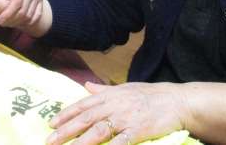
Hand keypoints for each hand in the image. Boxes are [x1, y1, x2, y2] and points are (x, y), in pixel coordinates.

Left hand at [0, 0, 42, 27]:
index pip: (17, 3)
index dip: (8, 14)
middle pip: (24, 12)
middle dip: (11, 20)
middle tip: (0, 21)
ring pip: (30, 15)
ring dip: (18, 22)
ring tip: (7, 22)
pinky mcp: (40, 0)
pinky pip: (37, 15)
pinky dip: (28, 21)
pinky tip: (19, 22)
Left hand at [46, 82, 185, 144]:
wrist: (176, 100)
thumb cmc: (150, 95)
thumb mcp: (125, 89)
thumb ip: (104, 90)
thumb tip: (86, 86)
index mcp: (111, 95)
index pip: (83, 105)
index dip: (66, 115)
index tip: (51, 124)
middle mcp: (115, 105)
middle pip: (86, 118)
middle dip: (66, 130)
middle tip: (49, 140)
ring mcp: (126, 118)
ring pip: (98, 130)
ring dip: (81, 142)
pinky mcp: (138, 131)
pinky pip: (120, 142)